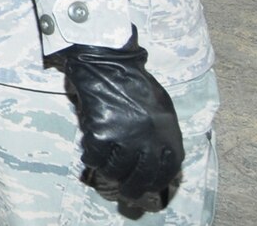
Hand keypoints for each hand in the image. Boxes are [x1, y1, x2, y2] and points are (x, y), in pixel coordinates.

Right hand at [49, 30, 183, 211]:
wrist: (107, 62)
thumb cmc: (134, 82)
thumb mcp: (160, 108)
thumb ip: (162, 133)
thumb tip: (156, 159)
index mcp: (167, 131)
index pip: (167, 169)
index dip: (157, 182)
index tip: (148, 187)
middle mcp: (149, 138)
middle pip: (141, 176)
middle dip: (132, 189)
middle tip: (125, 194)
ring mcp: (125, 136)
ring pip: (116, 169)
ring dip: (108, 172)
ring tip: (104, 170)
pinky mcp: (101, 131)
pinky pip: (95, 156)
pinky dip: (90, 158)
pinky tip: (89, 155)